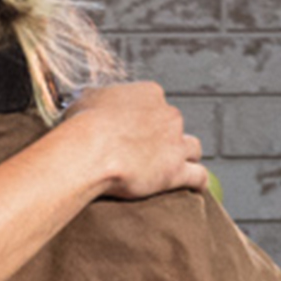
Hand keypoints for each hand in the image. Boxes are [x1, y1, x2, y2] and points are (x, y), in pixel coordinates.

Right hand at [60, 79, 206, 199]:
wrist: (88, 152)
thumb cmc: (82, 125)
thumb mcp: (84, 100)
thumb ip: (94, 97)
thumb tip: (86, 98)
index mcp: (149, 93)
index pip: (156, 103)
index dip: (146, 118)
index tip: (134, 131)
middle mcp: (168, 114)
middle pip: (175, 125)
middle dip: (163, 137)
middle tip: (145, 152)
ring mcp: (175, 142)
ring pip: (193, 148)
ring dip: (185, 156)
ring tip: (174, 167)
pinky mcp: (176, 170)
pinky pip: (198, 176)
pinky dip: (198, 182)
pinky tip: (196, 187)